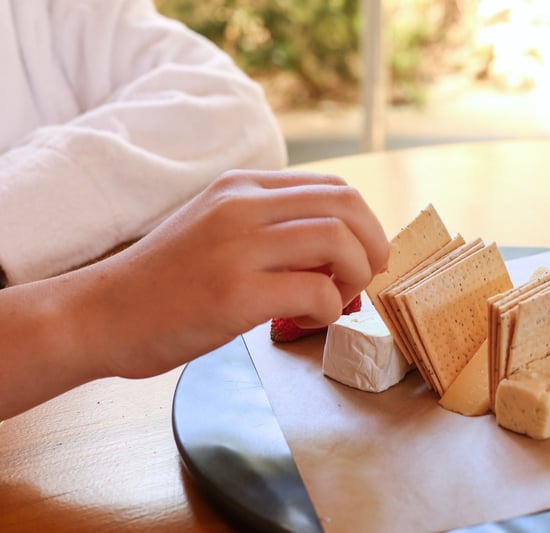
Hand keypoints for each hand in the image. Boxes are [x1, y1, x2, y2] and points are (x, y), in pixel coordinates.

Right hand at [83, 169, 388, 377]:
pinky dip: (328, 310)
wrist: (100, 314)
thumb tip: (338, 249)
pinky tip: (306, 321)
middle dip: (374, 244)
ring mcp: (238, 247)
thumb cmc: (165, 281)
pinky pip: (316, 291)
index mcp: (241, 187)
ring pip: (339, 241)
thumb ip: (271, 228)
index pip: (333, 187)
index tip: (362, 256)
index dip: (364, 224)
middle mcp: (242, 205)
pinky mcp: (234, 293)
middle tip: (366, 277)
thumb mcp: (217, 229)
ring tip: (336, 300)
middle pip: (347, 204)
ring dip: (355, 276)